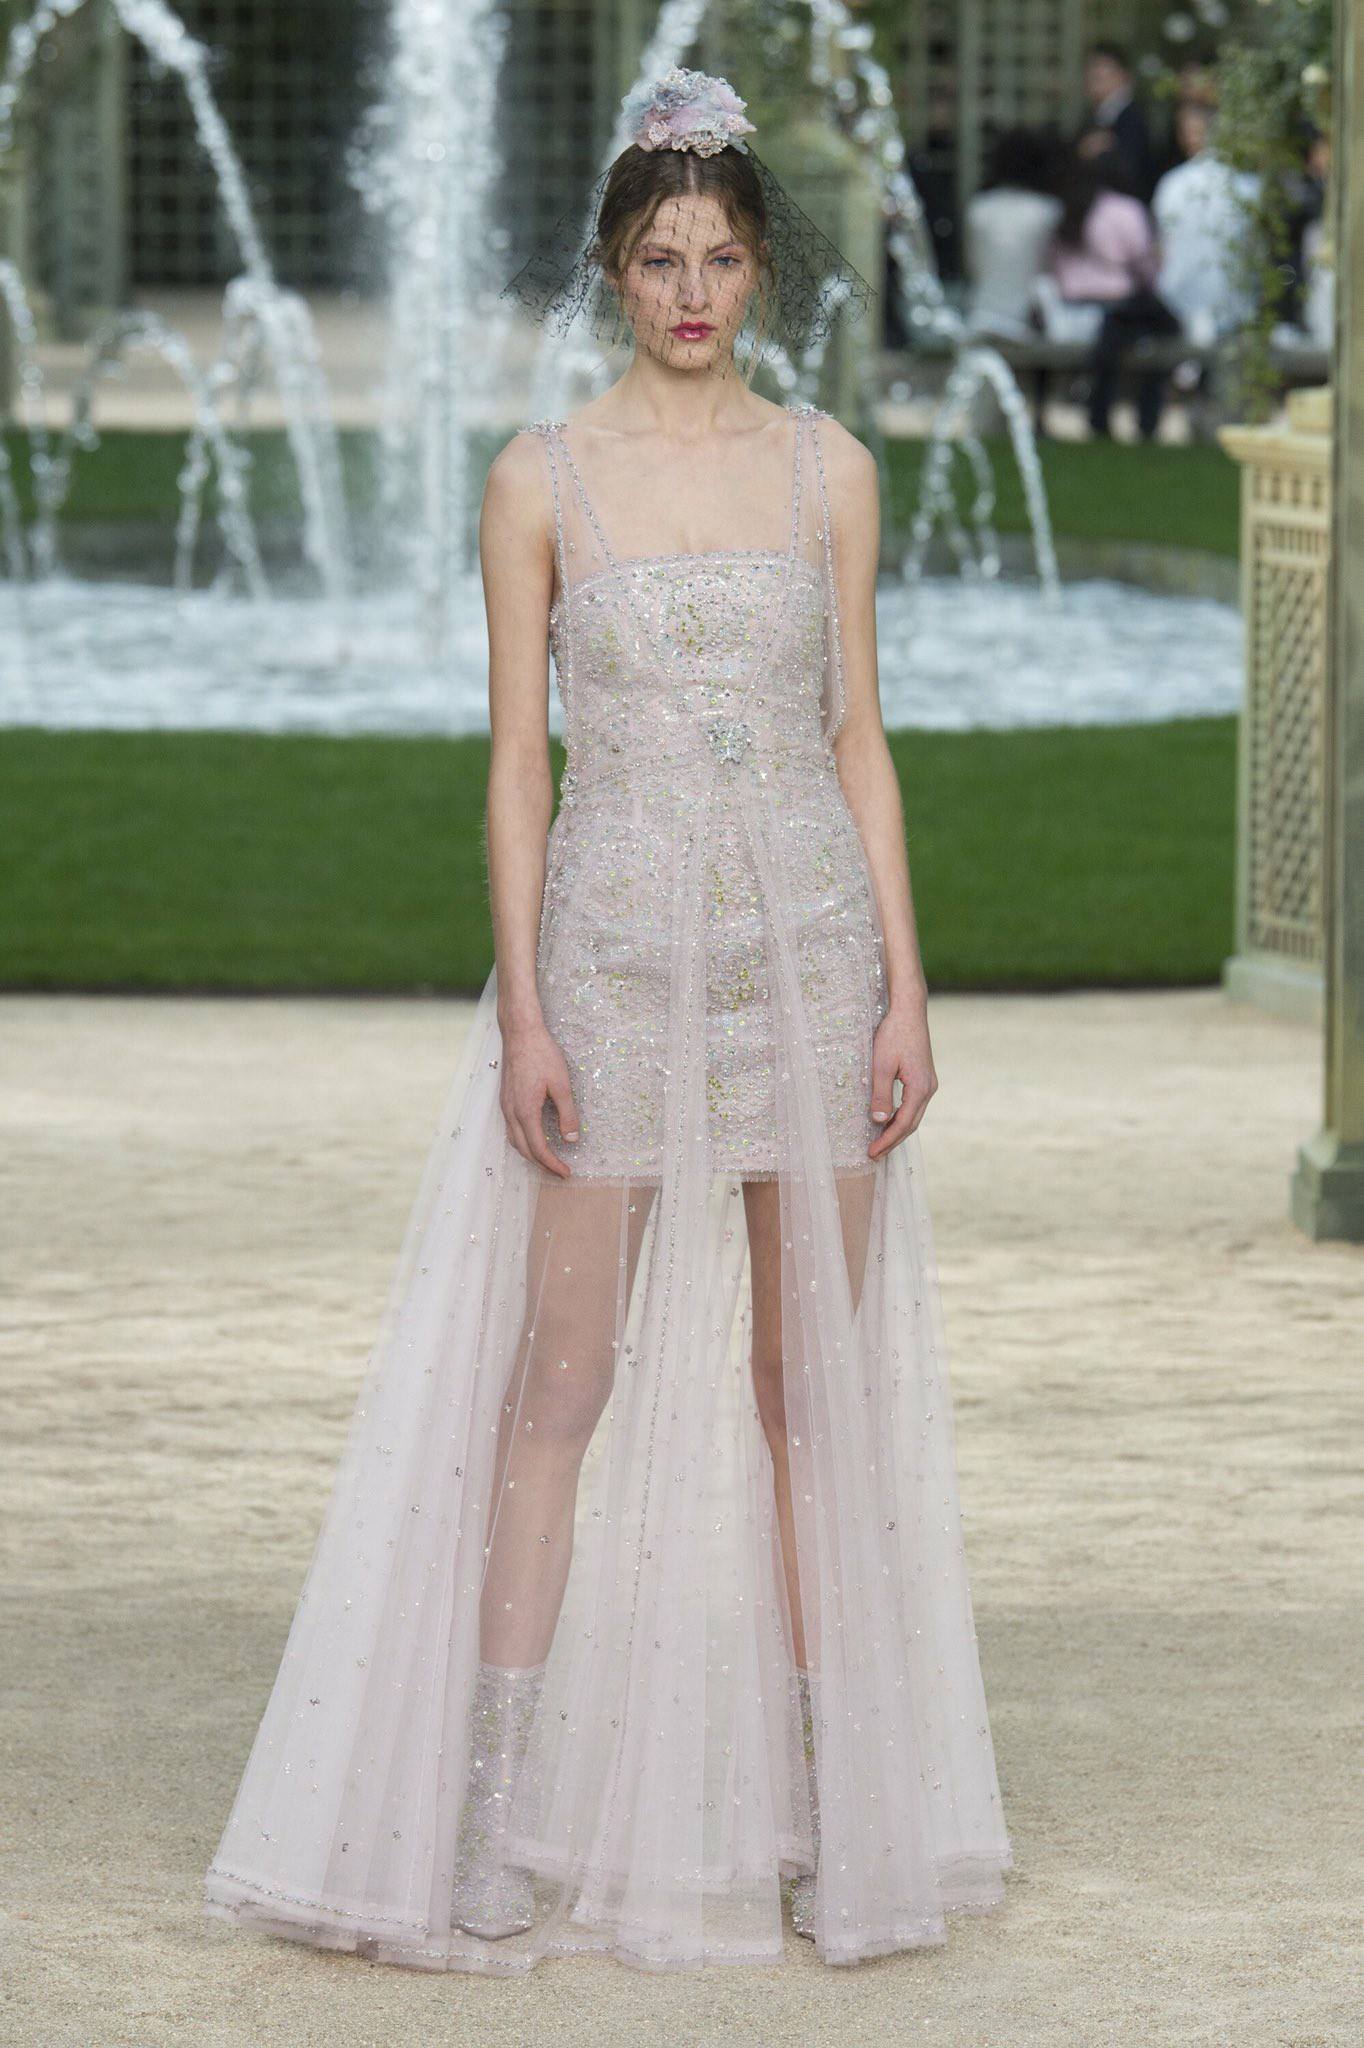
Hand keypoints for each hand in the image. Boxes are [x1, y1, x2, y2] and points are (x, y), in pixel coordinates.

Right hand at [499, 1017, 580, 1178]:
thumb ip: (567, 1114)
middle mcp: (511, 1112)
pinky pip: (511, 1128)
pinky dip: (523, 1140)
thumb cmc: (542, 1054)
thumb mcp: (561, 1084)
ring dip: (531, 1154)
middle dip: (542, 1164)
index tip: (566, 1172)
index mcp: (525, 1111)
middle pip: (524, 1150)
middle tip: (559, 1171)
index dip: (552, 1164)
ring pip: (515, 1140)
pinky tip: (534, 1138)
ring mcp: (505, 1106)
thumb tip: (571, 1139)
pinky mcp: (505, 1099)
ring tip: (548, 1160)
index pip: (538, 1149)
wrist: (520, 1033)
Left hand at [868, 1002, 936, 1159]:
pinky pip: (914, 1105)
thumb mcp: (881, 1065)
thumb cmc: (893, 1034)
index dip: (887, 1140)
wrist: (908, 1011)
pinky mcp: (924, 1077)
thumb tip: (879, 1120)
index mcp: (920, 1088)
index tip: (872, 1152)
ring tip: (880, 1142)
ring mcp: (928, 1083)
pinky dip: (902, 1116)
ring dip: (897, 1130)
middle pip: (911, 1124)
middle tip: (874, 1154)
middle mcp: (929, 1088)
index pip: (903, 1123)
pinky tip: (889, 1120)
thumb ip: (881, 1094)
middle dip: (893, 1140)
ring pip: (914, 1115)